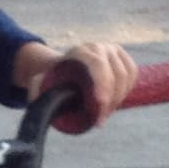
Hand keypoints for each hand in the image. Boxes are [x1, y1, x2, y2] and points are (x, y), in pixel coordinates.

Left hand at [13, 38, 144, 124]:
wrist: (62, 67)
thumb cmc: (51, 78)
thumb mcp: (39, 83)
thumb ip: (36, 91)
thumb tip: (37, 101)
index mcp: (79, 52)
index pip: (98, 66)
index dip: (103, 86)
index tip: (100, 106)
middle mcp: (98, 47)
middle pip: (116, 74)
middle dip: (111, 100)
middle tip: (99, 120)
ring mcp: (112, 51)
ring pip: (126, 76)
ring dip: (118, 98)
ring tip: (104, 113)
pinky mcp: (122, 57)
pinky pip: (132, 74)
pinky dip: (126, 90)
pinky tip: (114, 103)